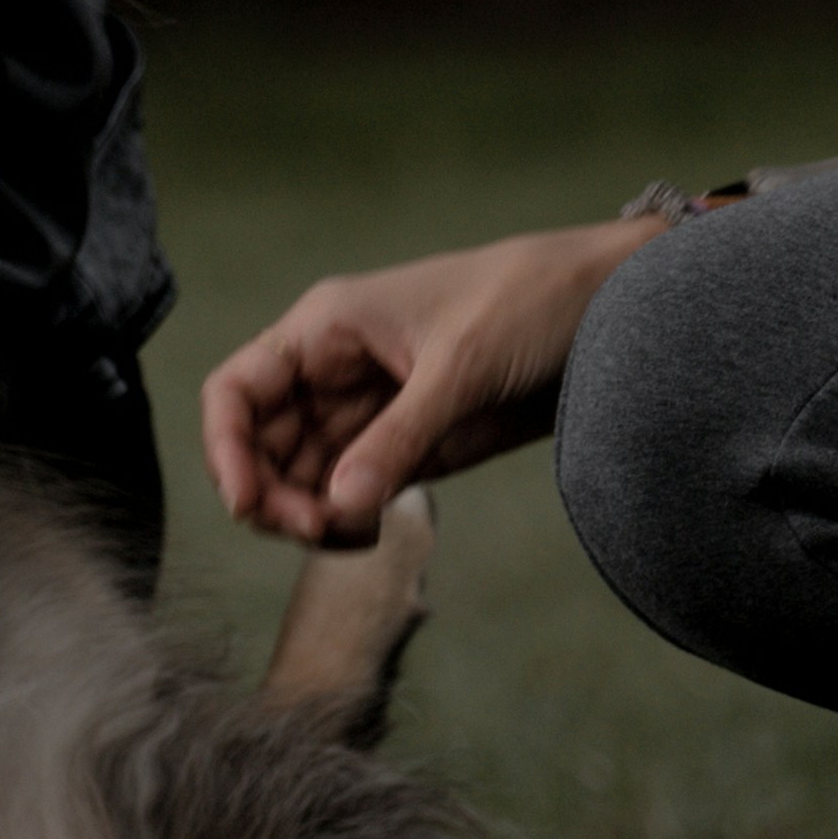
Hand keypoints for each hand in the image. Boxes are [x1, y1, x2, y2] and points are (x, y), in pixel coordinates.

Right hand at [200, 215, 653, 547]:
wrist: (612, 313)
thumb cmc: (531, 303)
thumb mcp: (461, 365)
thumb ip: (399, 437)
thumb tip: (338, 507)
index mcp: (327, 328)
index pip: (237, 391)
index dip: (225, 448)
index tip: (247, 504)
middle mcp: (335, 371)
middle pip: (262, 448)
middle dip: (273, 497)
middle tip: (316, 529)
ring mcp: (371, 413)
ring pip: (303, 479)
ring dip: (309, 516)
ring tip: (348, 535)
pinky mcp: (410, 447)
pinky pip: (351, 495)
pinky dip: (347, 522)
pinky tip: (366, 532)